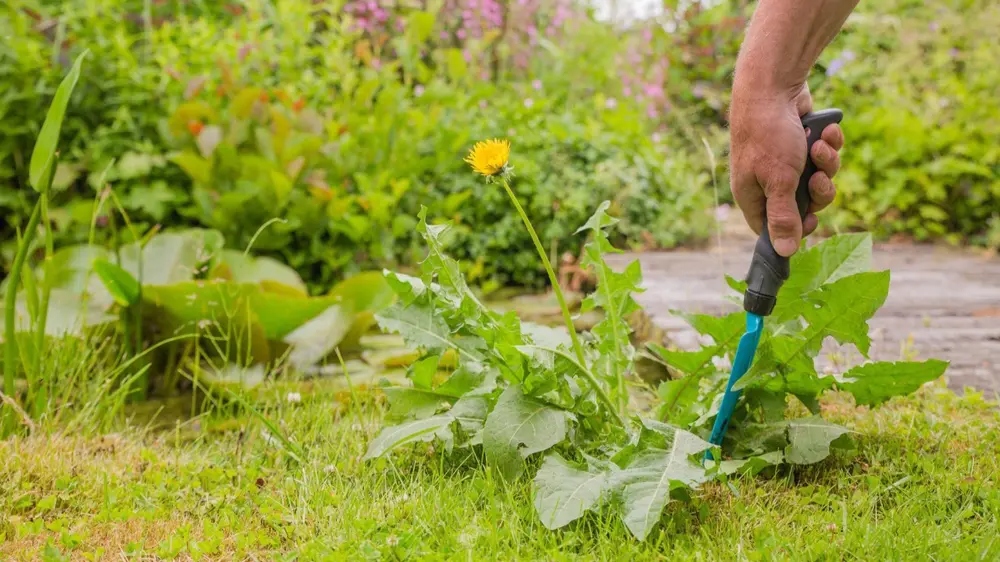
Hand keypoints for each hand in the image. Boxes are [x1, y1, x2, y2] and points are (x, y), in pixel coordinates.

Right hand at [729, 82, 843, 256]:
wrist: (773, 85)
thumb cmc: (768, 134)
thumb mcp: (779, 181)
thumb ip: (784, 217)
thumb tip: (785, 252)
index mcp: (752, 195)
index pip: (771, 228)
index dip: (794, 228)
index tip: (812, 220)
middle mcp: (767, 180)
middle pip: (802, 205)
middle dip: (818, 191)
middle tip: (817, 179)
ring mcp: (786, 161)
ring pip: (817, 178)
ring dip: (826, 163)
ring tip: (819, 145)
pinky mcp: (802, 143)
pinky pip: (823, 155)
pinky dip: (828, 144)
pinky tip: (825, 131)